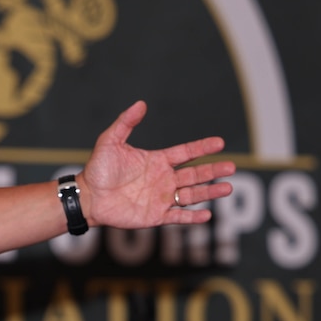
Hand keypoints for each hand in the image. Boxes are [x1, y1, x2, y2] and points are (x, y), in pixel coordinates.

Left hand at [80, 100, 234, 227]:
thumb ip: (125, 123)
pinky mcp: (155, 216)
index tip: (220, 142)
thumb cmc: (97, 169)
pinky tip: (207, 214)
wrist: (88, 197)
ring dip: (209, 192)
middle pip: (194, 174)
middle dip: (213, 170)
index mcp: (157, 161)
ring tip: (227, 188)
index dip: (202, 148)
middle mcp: (163, 179)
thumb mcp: (110, 142)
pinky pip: (178, 217)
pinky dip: (192, 217)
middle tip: (231, 167)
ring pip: (191, 195)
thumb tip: (141, 104)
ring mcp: (160, 198)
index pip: (185, 153)